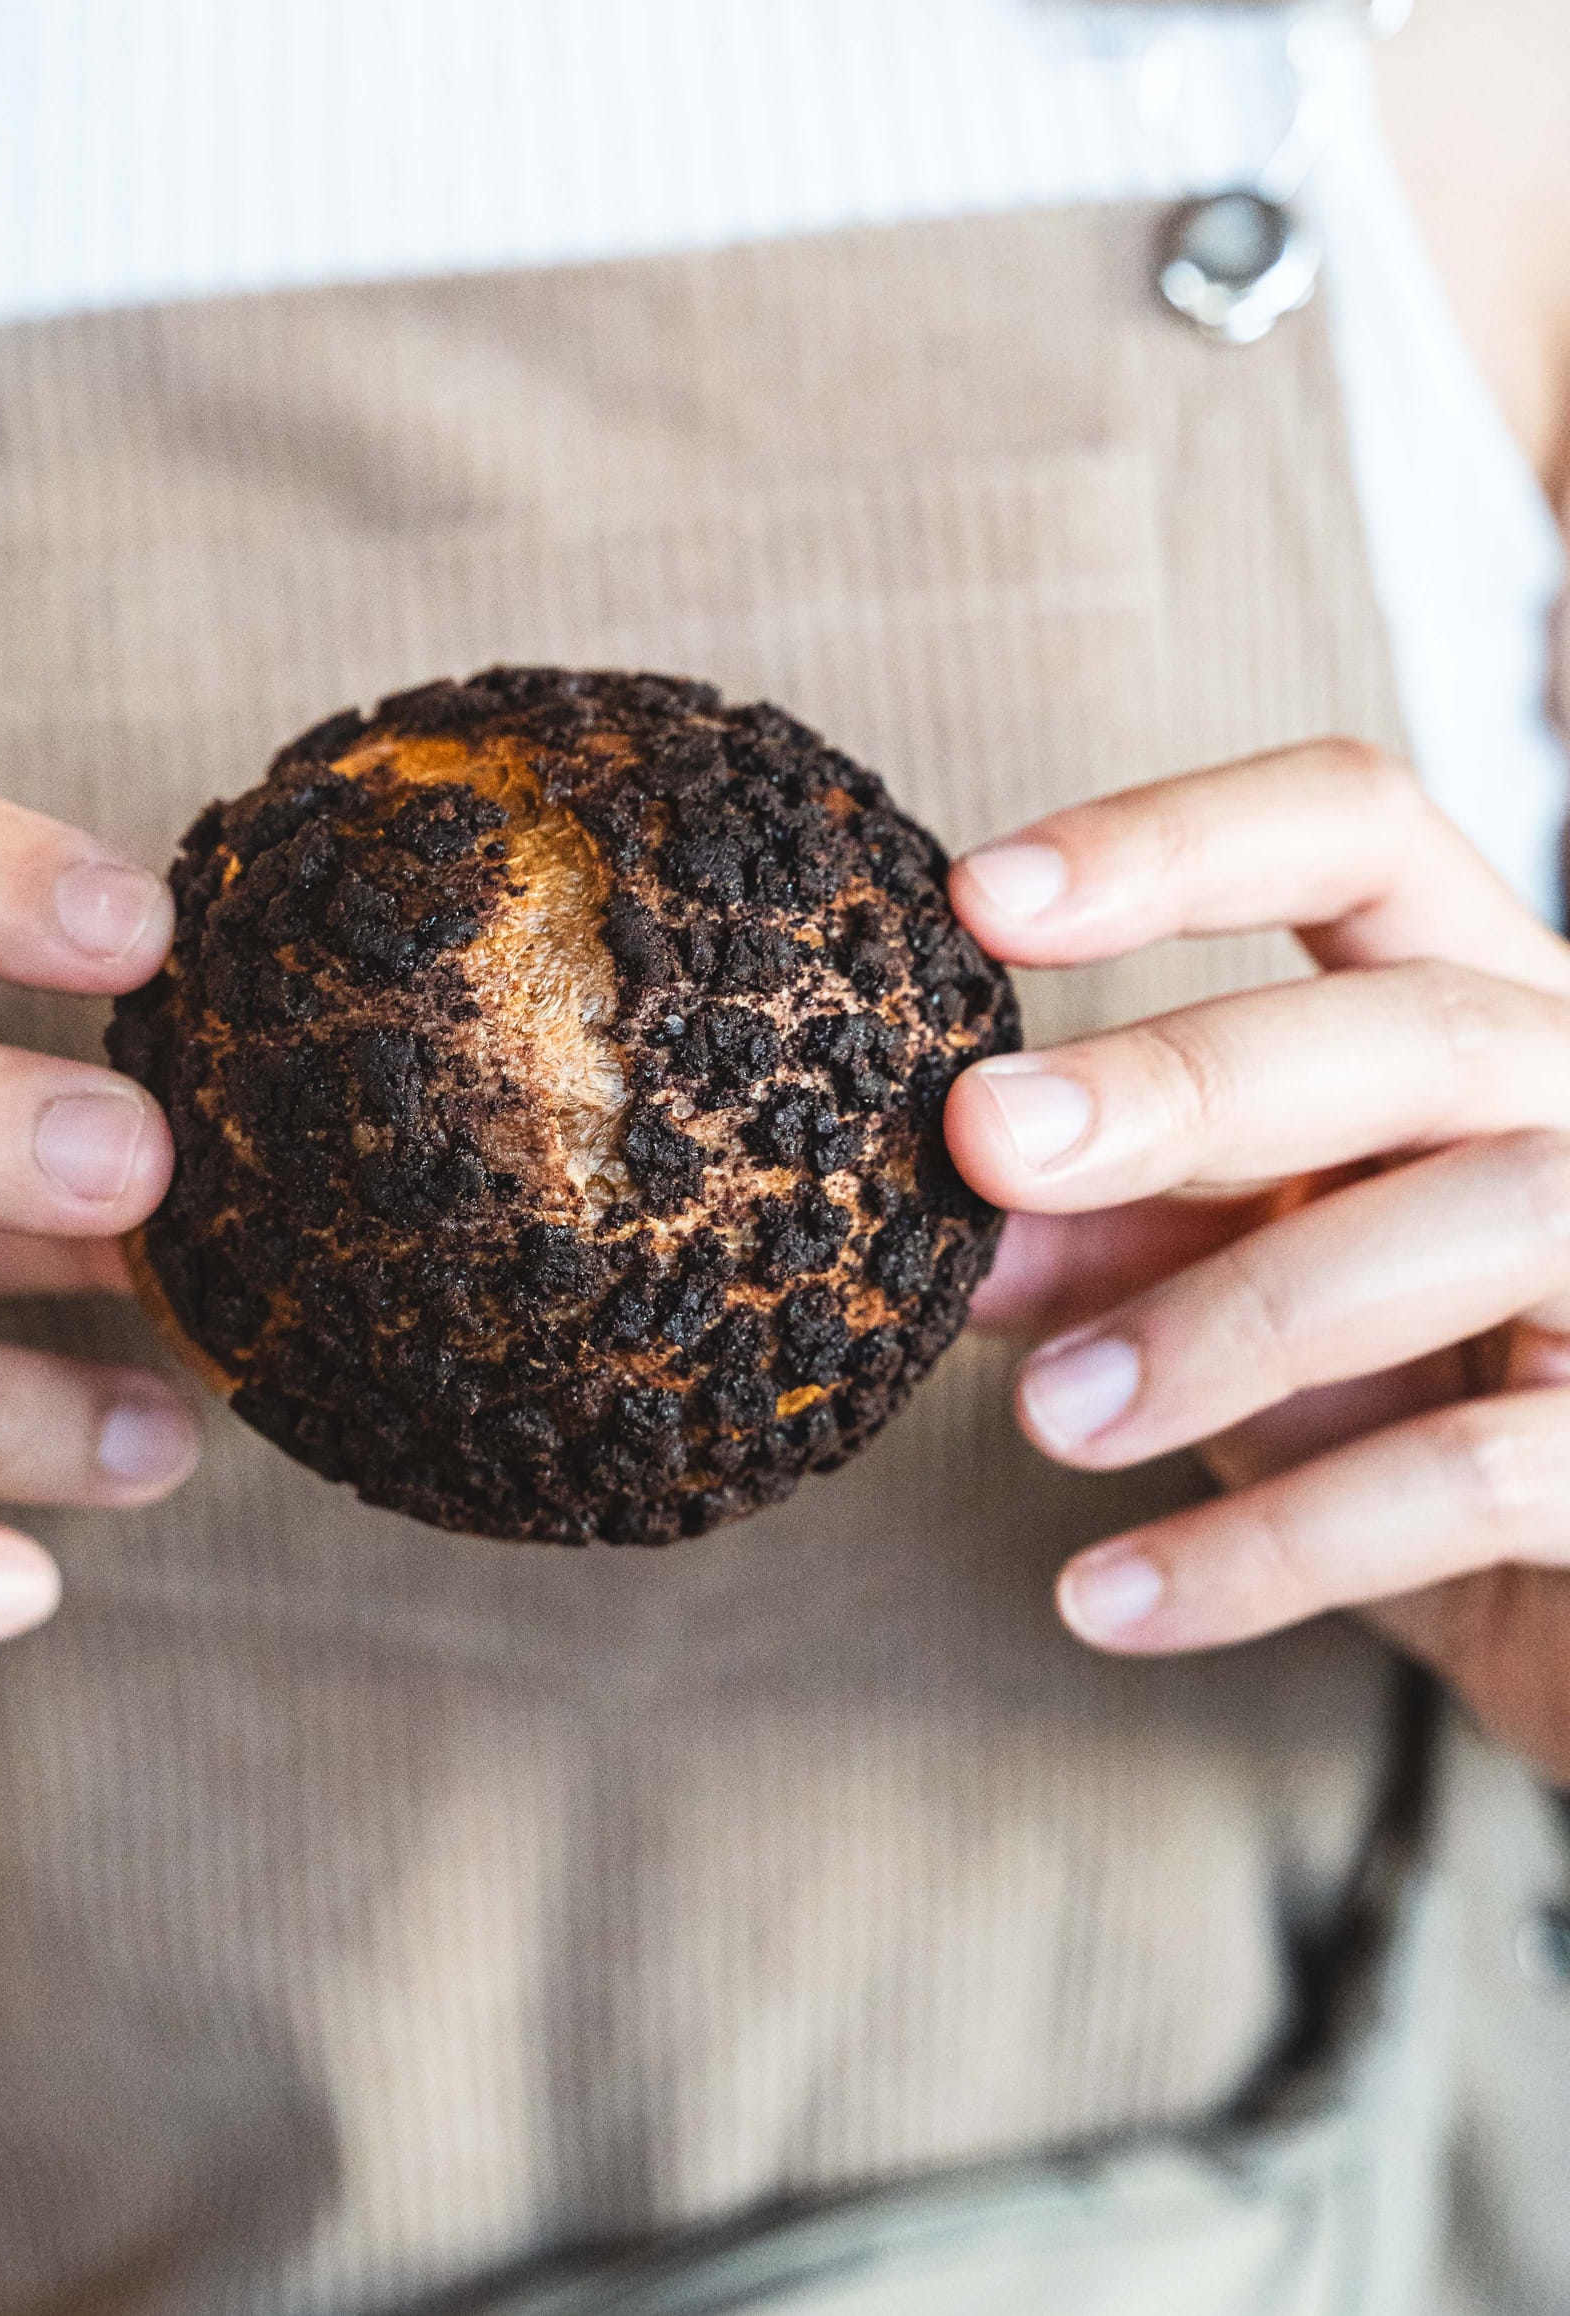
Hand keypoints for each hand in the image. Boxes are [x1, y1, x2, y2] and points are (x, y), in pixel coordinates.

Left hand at [944, 738, 1569, 1786]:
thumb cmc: (1421, 1396)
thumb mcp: (1253, 1293)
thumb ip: (1117, 1240)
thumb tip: (943, 1219)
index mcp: (1484, 1009)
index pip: (1359, 833)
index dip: (1174, 841)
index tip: (975, 900)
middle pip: (1426, 1026)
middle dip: (1190, 1078)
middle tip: (983, 1142)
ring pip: (1489, 1219)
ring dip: (1228, 1320)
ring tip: (1043, 1416)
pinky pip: (1485, 1472)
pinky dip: (1275, 1542)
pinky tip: (1110, 1598)